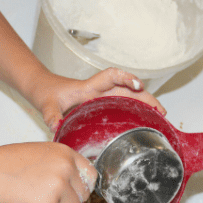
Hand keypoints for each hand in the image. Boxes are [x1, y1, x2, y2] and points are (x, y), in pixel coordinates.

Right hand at [0, 142, 96, 202]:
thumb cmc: (8, 163)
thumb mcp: (40, 152)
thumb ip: (60, 163)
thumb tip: (74, 181)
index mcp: (65, 153)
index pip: (90, 174)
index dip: (82, 185)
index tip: (75, 191)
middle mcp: (66, 168)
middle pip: (83, 194)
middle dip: (69, 199)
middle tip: (51, 196)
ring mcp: (58, 187)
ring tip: (39, 200)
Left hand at [34, 68, 166, 132]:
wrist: (42, 88)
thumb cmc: (46, 93)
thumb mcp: (46, 105)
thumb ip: (51, 116)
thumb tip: (56, 126)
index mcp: (88, 87)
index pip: (110, 76)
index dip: (126, 78)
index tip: (138, 85)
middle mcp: (98, 90)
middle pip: (127, 88)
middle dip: (145, 96)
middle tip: (160, 110)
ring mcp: (101, 96)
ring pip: (128, 96)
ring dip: (144, 102)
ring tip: (159, 116)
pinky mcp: (100, 103)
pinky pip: (122, 103)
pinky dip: (135, 108)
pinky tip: (143, 119)